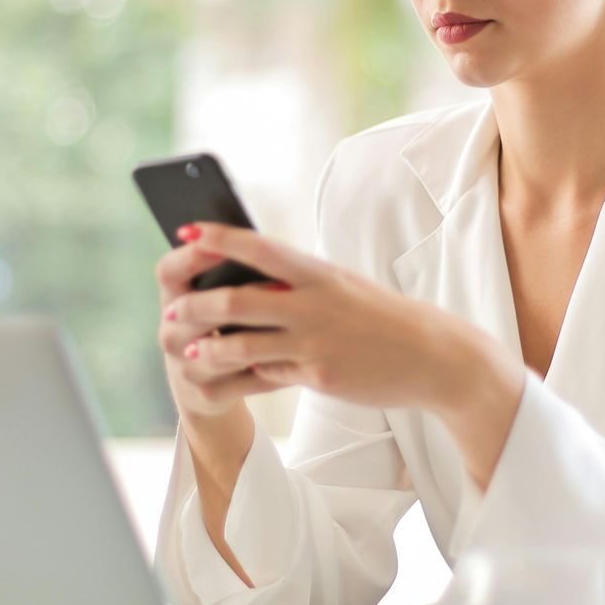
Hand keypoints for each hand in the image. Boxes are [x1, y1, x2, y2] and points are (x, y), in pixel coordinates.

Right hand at [153, 230, 280, 425]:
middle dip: (232, 299)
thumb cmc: (222, 324)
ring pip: (221, 348)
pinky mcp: (207, 393)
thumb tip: (258, 241)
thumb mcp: (216, 295)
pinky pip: (245, 378)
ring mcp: (185, 365)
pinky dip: (274, 369)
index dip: (192, 256)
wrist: (208, 384)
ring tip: (294, 325)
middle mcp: (170, 331)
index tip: (225, 244)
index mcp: (172, 297)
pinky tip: (299, 359)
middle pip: (193, 310)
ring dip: (258, 337)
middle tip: (278, 288)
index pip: (168, 270)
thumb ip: (229, 271)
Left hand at [158, 220, 514, 416]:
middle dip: (197, 304)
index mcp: (319, 272)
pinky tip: (226, 371)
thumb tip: (252, 282)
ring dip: (208, 345)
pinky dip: (244, 369)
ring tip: (186, 349)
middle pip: (238, 298)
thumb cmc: (381, 318)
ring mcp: (315, 340)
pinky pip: (268, 371)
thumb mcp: (343, 287)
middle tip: (171, 309)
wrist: (433, 356)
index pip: (259, 246)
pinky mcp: (320, 374)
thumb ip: (300, 284)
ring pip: (243, 341)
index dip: (219, 237)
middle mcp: (314, 302)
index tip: (185, 230)